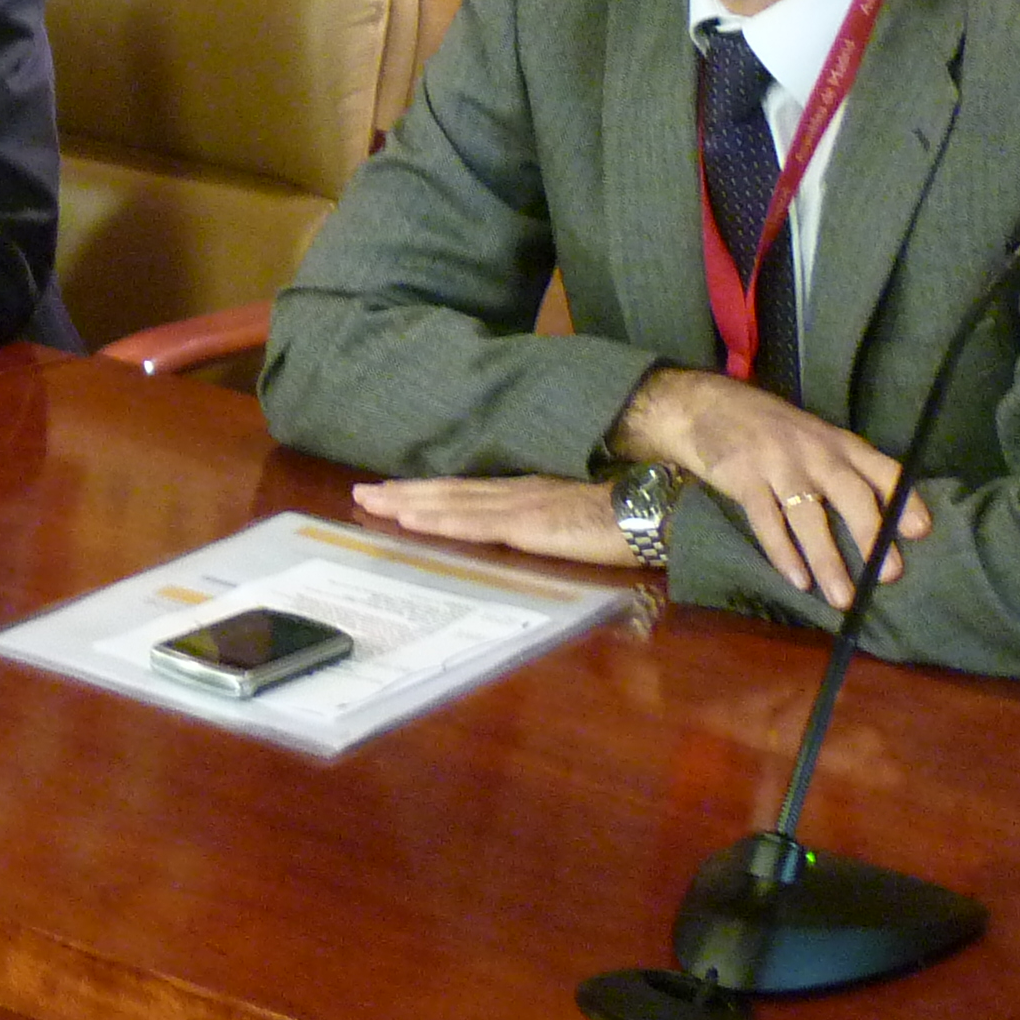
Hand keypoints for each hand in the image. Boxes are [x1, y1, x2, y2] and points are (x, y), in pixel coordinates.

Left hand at [353, 475, 645, 568]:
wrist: (656, 508)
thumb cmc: (628, 514)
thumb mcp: (578, 515)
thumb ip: (551, 520)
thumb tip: (533, 529)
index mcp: (527, 491)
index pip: (467, 490)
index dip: (429, 490)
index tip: (395, 491)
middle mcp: (515, 492)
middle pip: (448, 492)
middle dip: (404, 493)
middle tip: (363, 492)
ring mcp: (519, 507)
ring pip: (451, 503)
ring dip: (408, 502)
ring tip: (372, 501)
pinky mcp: (528, 525)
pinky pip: (473, 524)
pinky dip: (438, 521)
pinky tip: (411, 520)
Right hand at [609, 366, 926, 600]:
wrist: (700, 404)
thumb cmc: (766, 428)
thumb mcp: (812, 437)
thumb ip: (842, 468)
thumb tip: (879, 521)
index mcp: (838, 442)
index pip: (881, 469)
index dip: (903, 500)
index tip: (921, 531)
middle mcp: (813, 451)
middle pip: (850, 493)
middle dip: (870, 534)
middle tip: (888, 574)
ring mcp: (776, 463)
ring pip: (808, 515)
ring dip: (827, 560)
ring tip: (842, 597)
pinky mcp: (742, 478)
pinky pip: (767, 521)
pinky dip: (783, 554)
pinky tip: (797, 581)